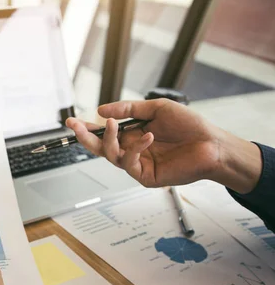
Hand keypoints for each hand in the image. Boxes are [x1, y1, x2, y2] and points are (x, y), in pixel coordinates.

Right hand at [66, 99, 261, 193]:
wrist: (213, 144)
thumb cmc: (190, 126)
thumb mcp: (157, 109)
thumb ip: (129, 110)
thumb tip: (102, 111)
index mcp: (132, 134)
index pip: (104, 133)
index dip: (88, 128)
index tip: (72, 121)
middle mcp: (131, 150)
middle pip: (100, 148)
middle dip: (86, 137)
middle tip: (75, 127)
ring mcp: (138, 164)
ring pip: (111, 156)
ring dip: (108, 140)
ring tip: (113, 125)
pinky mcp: (146, 176)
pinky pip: (130, 163)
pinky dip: (135, 148)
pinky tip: (147, 136)